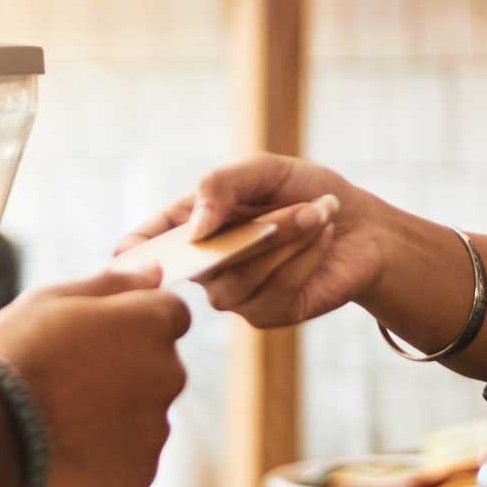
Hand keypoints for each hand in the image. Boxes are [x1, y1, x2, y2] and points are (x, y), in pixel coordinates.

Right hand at [0, 266, 190, 486]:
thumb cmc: (11, 358)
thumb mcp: (52, 300)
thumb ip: (112, 284)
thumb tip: (153, 273)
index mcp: (149, 324)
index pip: (170, 314)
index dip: (133, 323)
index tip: (97, 338)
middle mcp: (166, 375)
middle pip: (158, 367)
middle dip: (125, 370)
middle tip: (68, 380)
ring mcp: (154, 429)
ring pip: (143, 416)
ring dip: (114, 416)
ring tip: (59, 419)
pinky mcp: (139, 475)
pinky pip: (129, 459)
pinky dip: (105, 457)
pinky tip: (64, 450)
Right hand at [116, 155, 388, 328]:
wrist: (361, 224)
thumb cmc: (306, 190)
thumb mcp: (263, 171)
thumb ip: (221, 185)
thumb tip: (193, 227)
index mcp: (193, 228)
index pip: (148, 246)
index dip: (133, 254)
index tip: (125, 258)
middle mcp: (207, 267)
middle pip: (203, 262)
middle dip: (254, 231)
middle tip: (298, 205)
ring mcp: (235, 296)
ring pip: (240, 279)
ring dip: (286, 242)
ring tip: (320, 213)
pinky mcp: (269, 314)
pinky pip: (275, 292)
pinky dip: (304, 260)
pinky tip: (322, 240)